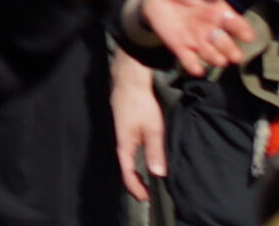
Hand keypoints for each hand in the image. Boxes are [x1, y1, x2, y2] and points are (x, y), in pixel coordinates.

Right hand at [111, 48, 164, 201]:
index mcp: (124, 144)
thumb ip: (155, 152)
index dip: (135, 188)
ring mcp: (120, 132)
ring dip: (134, 171)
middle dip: (134, 182)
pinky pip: (127, 148)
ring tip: (146, 180)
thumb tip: (158, 174)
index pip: (127, 172)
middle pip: (124, 167)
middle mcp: (120, 140)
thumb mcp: (153, 129)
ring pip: (126, 158)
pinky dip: (134, 159)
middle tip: (146, 193)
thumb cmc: (140, 103)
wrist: (128, 79)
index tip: (146, 198)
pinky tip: (142, 158)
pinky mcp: (124, 126)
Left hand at [131, 0, 253, 76]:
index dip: (243, 30)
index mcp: (222, 13)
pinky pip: (189, 61)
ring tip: (218, 60)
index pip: (238, 25)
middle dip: (231, 50)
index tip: (247, 35)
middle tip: (234, 55)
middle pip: (228, 45)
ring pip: (212, 55)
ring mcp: (199, 41)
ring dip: (215, 58)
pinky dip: (193, 66)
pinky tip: (196, 69)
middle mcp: (214, 31)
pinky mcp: (182, 48)